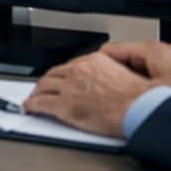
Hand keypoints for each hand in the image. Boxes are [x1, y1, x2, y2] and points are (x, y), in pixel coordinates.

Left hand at [24, 51, 157, 137]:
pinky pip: (41, 103)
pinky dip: (32, 105)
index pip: (71, 65)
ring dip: (37, 92)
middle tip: (42, 88)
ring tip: (34, 97)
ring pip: (44, 86)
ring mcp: (69, 87)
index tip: (62, 79)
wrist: (141, 109)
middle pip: (54, 74)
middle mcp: (78, 71)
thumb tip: (112, 78)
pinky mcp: (64, 105)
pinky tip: (29, 108)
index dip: (64, 74)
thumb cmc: (140, 98)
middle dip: (47, 81)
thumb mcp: (127, 74)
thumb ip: (112, 72)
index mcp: (94, 61)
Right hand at [99, 39, 170, 100]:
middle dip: (115, 76)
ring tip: (132, 99)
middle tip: (109, 92)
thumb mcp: (153, 92)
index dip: (95, 65)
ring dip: (133, 83)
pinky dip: (148, 86)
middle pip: (124, 60)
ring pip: (140, 68)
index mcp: (150, 49)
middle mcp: (161, 50)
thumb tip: (107, 94)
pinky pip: (154, 75)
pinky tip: (152, 101)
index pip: (109, 50)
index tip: (90, 77)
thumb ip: (127, 87)